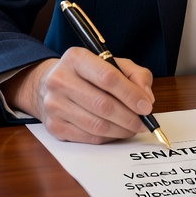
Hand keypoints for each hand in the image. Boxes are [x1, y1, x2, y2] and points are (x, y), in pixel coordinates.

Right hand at [3, 47, 155, 143]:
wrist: (49, 85)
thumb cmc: (87, 74)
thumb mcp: (113, 63)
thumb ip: (135, 75)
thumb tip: (146, 99)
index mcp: (76, 58)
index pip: (108, 78)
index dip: (131, 94)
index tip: (146, 107)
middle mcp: (60, 80)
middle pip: (103, 105)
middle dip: (129, 117)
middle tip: (143, 123)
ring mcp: (54, 105)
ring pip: (97, 125)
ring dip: (121, 130)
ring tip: (133, 128)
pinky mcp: (54, 126)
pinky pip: (89, 138)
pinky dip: (108, 138)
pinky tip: (116, 131)